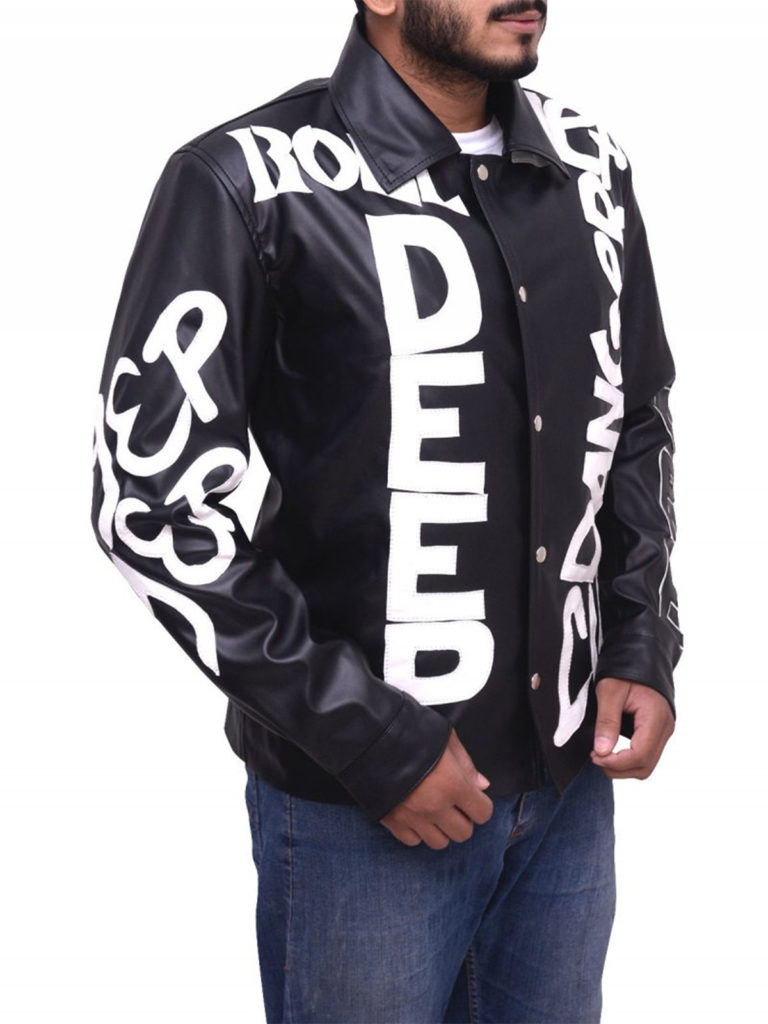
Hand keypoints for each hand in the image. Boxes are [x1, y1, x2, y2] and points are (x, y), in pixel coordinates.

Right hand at [379, 728, 492, 848]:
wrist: (369, 737)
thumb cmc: (410, 731)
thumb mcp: (446, 738)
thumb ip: (466, 764)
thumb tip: (482, 785)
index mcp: (453, 784)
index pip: (482, 813)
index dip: (480, 805)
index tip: (472, 797)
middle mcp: (436, 807)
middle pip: (463, 833)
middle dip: (462, 819)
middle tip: (453, 804)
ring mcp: (413, 818)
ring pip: (439, 843)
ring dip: (441, 829)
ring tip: (434, 811)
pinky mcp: (392, 822)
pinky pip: (413, 841)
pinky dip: (416, 832)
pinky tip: (414, 814)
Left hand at [590, 676, 674, 778]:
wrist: (642, 654)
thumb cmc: (626, 668)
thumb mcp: (610, 690)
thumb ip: (607, 721)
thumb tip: (602, 751)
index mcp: (655, 717)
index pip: (640, 756)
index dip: (616, 762)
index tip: (594, 756)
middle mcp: (665, 728)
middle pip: (645, 766)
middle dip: (618, 768)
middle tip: (595, 756)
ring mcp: (664, 730)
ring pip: (647, 764)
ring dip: (623, 766)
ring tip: (601, 754)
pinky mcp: (658, 730)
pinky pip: (647, 754)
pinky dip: (629, 759)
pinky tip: (612, 749)